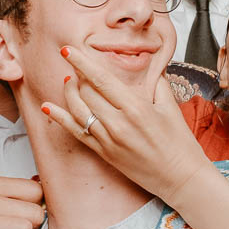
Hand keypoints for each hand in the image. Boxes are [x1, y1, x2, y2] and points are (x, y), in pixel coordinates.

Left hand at [41, 45, 209, 202]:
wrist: (180, 178)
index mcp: (136, 108)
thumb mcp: (171, 108)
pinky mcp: (104, 153)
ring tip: (68, 82)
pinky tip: (48, 107)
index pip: (102, 80)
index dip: (82, 63)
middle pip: (86, 93)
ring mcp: (109, 140)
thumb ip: (157, 84)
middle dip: (77, 76)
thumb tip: (149, 69)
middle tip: (75, 65)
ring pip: (78, 111)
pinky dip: (60, 119)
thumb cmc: (179, 143)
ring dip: (69, 93)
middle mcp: (118, 124)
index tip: (68, 50)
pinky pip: (77, 133)